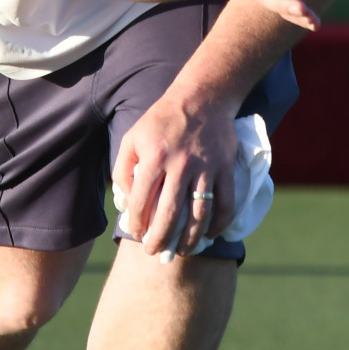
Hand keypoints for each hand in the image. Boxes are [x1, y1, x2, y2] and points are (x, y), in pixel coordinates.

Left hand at [112, 93, 237, 259]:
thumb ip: (122, 168)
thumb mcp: (133, 137)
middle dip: (160, 240)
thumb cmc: (162, 120)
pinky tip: (210, 235)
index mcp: (154, 157)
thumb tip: (126, 201)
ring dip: (190, 240)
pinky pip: (225, 203)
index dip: (136, 223)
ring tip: (182, 252)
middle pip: (169, 215)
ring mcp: (206, 168)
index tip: (136, 233)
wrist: (203, 97)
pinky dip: (219, 224)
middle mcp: (180, 165)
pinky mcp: (225, 168)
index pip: (141, 201)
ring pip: (199, 215)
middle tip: (155, 252)